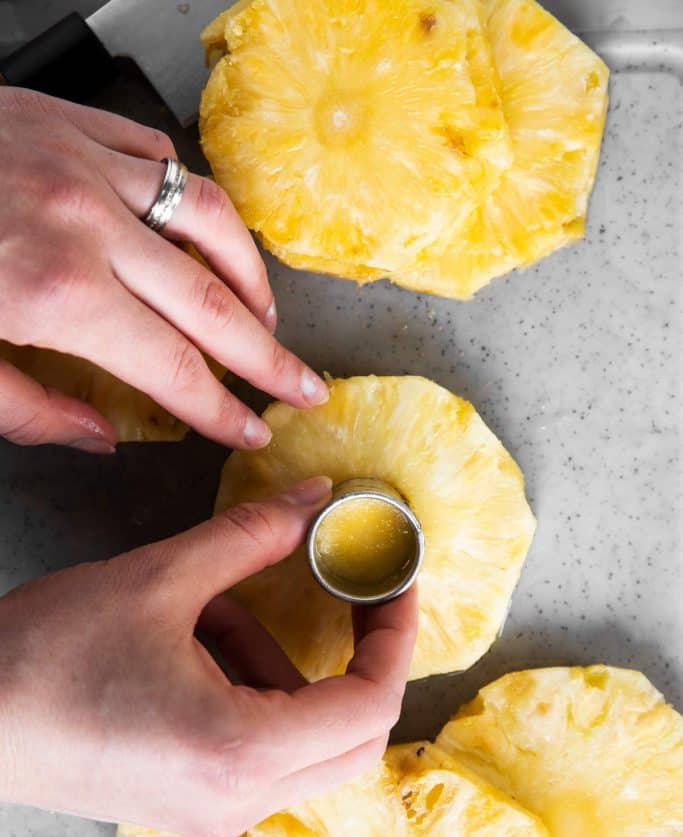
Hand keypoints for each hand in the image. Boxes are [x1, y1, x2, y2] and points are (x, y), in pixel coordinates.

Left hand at [0, 88, 327, 451]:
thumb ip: (30, 409)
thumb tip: (101, 436)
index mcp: (55, 296)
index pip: (174, 371)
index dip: (222, 412)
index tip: (253, 433)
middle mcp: (88, 225)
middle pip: (213, 305)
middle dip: (269, 356)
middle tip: (305, 388)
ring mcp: (84, 164)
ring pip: (208, 219)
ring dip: (249, 275)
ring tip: (266, 315)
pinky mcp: (70, 123)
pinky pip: (160, 159)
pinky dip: (193, 202)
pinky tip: (201, 235)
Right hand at [0, 478, 417, 836]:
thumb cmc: (46, 655)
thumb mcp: (158, 579)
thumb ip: (250, 537)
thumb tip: (316, 500)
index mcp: (240, 750)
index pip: (368, 705)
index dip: (395, 636)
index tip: (395, 584)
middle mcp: (237, 800)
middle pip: (352, 737)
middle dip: (358, 658)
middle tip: (352, 595)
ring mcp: (212, 812)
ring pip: (303, 741)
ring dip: (282, 664)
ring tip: (214, 612)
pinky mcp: (188, 804)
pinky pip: (259, 748)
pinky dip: (250, 687)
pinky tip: (192, 643)